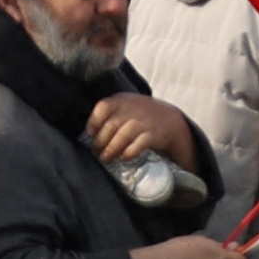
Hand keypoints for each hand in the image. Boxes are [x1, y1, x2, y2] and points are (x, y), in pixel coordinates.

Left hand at [87, 96, 201, 174]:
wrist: (170, 120)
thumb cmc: (140, 116)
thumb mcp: (125, 108)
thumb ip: (110, 116)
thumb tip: (88, 135)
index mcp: (122, 100)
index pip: (103, 107)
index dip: (94, 121)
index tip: (89, 135)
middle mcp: (132, 108)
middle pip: (111, 124)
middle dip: (100, 141)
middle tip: (96, 152)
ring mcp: (144, 120)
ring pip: (123, 135)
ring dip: (111, 149)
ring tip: (105, 158)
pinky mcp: (154, 134)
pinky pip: (139, 144)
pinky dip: (128, 152)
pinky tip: (123, 158)